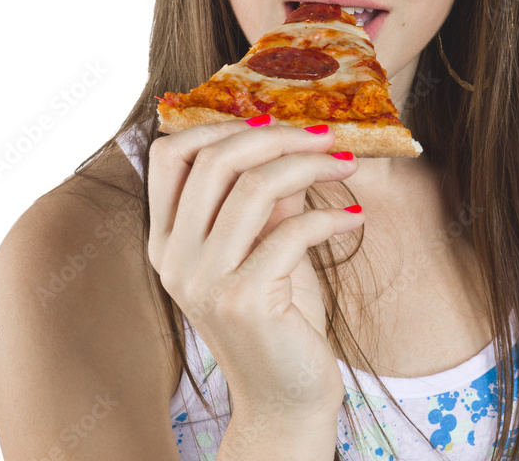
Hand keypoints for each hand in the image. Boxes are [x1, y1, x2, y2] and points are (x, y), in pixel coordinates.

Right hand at [147, 117, 362, 423]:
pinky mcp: (244, 301)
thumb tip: (292, 136)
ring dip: (309, 165)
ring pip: (253, 187)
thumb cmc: (277, 315)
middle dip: (277, 135)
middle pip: (216, 159)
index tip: (270, 120)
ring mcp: (204, 281)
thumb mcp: (263, 243)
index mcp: (167, 238)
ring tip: (346, 163)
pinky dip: (327, 216)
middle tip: (325, 134)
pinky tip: (351, 219)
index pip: (170, 155)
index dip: (219, 125)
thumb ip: (266, 194)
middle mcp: (174, 257)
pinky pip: (290, 231)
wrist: (284, 398)